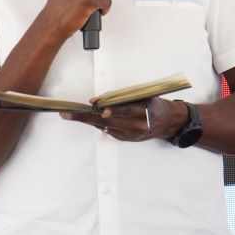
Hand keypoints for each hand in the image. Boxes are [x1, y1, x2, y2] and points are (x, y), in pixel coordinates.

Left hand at [62, 97, 184, 141]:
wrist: (166, 122)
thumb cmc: (154, 104)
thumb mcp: (145, 96)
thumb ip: (125, 97)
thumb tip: (100, 101)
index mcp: (145, 112)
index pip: (126, 109)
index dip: (111, 108)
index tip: (96, 107)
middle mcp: (137, 126)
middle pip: (108, 121)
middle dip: (85, 117)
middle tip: (67, 114)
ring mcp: (130, 135)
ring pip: (104, 126)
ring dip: (87, 120)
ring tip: (69, 115)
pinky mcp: (125, 139)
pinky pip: (107, 129)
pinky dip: (98, 122)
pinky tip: (91, 117)